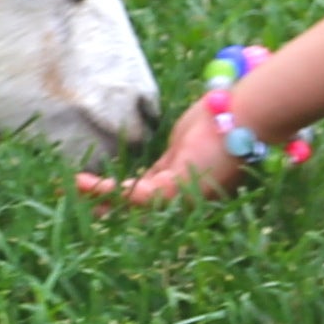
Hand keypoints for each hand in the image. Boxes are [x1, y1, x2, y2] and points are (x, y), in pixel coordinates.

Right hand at [81, 87, 259, 212]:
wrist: (250, 114)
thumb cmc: (230, 115)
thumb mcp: (194, 135)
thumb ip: (177, 151)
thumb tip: (169, 151)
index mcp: (191, 180)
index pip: (154, 190)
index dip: (127, 193)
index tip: (104, 193)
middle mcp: (186, 195)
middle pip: (142, 204)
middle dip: (110, 206)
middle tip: (84, 210)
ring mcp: (182, 196)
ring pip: (134, 203)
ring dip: (101, 199)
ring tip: (72, 192)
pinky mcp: (175, 189)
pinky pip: (134, 195)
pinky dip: (105, 191)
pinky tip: (81, 184)